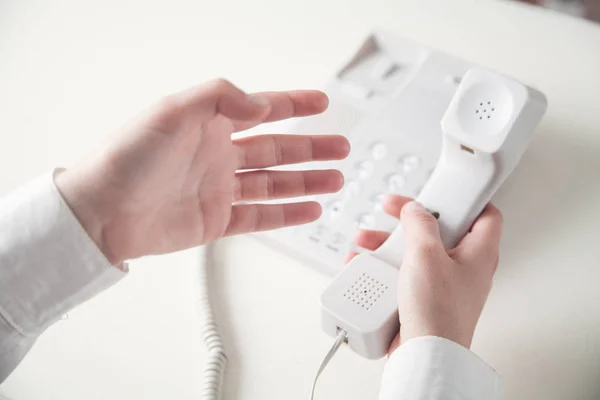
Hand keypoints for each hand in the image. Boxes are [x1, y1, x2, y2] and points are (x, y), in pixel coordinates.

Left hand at [55, 79, 349, 264]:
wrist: (101, 213)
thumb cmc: (126, 159)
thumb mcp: (171, 112)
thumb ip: (218, 98)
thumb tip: (260, 105)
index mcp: (208, 124)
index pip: (262, 110)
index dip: (293, 104)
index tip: (321, 102)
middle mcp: (217, 155)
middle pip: (277, 148)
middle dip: (311, 147)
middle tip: (341, 147)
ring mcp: (219, 189)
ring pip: (274, 183)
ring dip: (306, 181)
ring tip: (336, 179)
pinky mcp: (215, 220)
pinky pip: (260, 217)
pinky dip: (287, 214)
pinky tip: (309, 210)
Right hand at [346, 196, 502, 351]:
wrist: (425, 354)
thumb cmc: (438, 311)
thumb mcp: (426, 253)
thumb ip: (420, 223)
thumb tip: (415, 210)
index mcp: (479, 252)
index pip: (485, 214)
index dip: (466, 198)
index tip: (442, 190)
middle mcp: (466, 267)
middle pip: (441, 230)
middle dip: (411, 220)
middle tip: (394, 210)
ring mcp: (445, 283)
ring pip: (418, 251)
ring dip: (391, 243)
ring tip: (368, 241)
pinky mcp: (426, 298)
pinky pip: (406, 273)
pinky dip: (387, 266)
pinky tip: (367, 265)